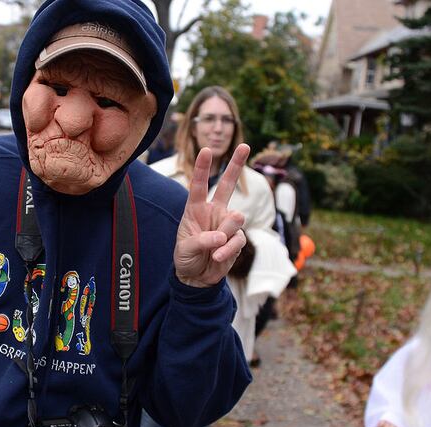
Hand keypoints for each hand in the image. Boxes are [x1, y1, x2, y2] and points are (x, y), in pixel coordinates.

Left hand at [174, 144, 249, 286]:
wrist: (196, 278)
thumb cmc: (186, 258)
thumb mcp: (185, 249)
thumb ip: (200, 241)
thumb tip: (221, 236)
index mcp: (195, 209)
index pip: (198, 185)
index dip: (201, 168)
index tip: (206, 150)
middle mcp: (213, 212)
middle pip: (227, 185)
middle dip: (236, 165)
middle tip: (245, 145)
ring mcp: (227, 225)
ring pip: (236, 218)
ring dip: (226, 233)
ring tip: (214, 249)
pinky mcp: (237, 240)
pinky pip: (237, 240)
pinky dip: (228, 250)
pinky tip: (218, 257)